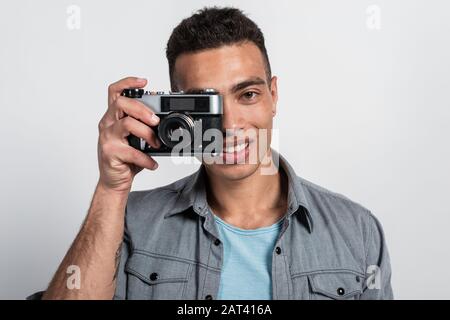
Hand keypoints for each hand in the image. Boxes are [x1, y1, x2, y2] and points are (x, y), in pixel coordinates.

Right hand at [97, 77, 160, 192]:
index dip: (128, 83)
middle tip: (156, 121)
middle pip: (121, 104)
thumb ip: (144, 127)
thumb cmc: (126, 159)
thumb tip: (163, 120)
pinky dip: (147, 159)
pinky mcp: (110, 153)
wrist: (114, 182)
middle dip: (142, 109)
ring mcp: (107, 138)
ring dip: (147, 133)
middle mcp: (107, 124)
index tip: (144, 82)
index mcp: (113, 117)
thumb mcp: (135, 139)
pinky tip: (153, 163)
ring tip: (156, 143)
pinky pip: (132, 152)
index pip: (115, 92)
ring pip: (127, 124)